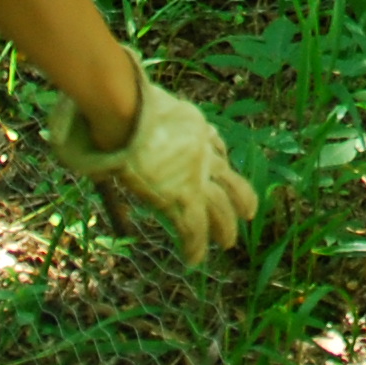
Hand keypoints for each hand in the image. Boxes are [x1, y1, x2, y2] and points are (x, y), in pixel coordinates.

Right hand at [51, 82, 258, 262]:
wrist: (128, 113)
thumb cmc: (126, 104)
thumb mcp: (149, 107)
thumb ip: (147, 120)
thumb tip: (116, 120)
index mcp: (197, 127)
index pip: (217, 148)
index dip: (221, 162)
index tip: (221, 170)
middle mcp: (203, 153)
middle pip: (230, 181)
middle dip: (240, 199)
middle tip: (249, 213)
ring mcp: (194, 176)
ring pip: (220, 209)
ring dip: (225, 228)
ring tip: (228, 243)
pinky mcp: (180, 196)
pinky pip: (193, 228)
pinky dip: (194, 246)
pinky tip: (194, 259)